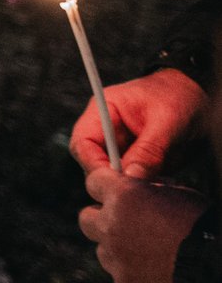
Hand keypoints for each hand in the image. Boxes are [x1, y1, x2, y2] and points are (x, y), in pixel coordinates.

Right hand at [72, 68, 208, 178]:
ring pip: (115, 177)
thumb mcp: (167, 120)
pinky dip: (147, 185)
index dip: (94, 165)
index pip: (83, 144)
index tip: (116, 181)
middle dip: (116, 178)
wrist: (198, 96)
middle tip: (140, 186)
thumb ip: (149, 149)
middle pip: (95, 164)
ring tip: (160, 180)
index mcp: (102, 112)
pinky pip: (135, 180)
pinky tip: (164, 181)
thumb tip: (131, 176)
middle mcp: (107, 133)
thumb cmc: (178, 96)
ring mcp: (121, 149)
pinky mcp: (136, 161)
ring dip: (135, 184)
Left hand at [79, 167, 207, 282]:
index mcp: (123, 197)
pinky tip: (159, 275)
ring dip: (120, 249)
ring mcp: (114, 258)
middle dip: (103, 219)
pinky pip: (121, 276)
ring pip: (104, 250)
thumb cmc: (205, 227)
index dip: (106, 186)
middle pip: (87, 218)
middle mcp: (110, 226)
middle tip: (126, 224)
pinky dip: (135, 275)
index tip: (114, 191)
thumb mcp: (182, 194)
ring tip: (151, 254)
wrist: (218, 272)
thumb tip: (143, 189)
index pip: (94, 181)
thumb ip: (152, 190)